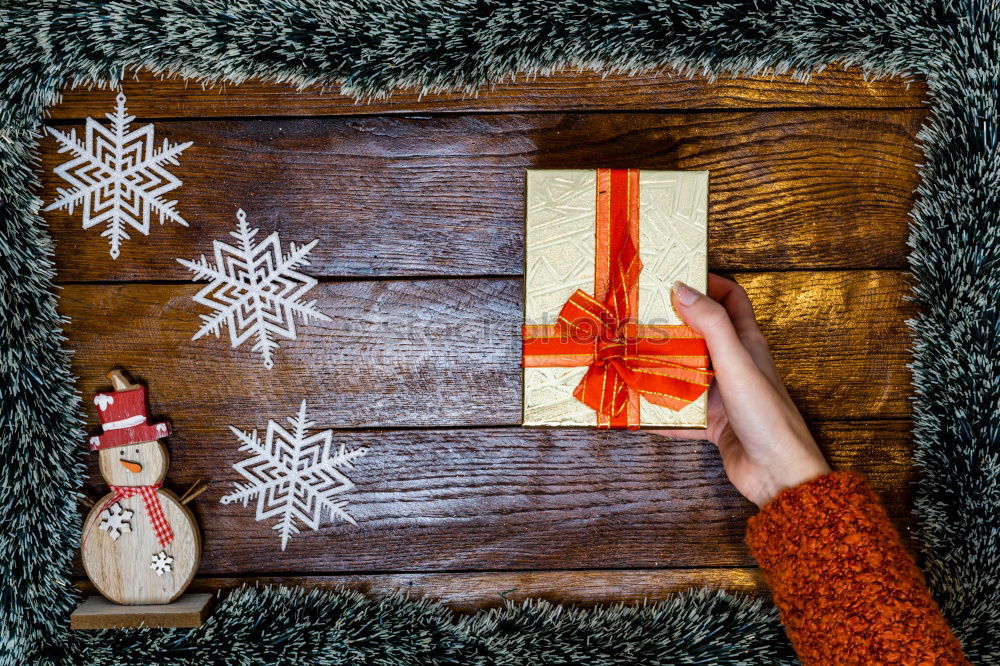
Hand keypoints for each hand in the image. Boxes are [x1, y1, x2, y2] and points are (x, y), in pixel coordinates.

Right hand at [654, 274, 829, 506]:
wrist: (778, 473)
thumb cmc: (766, 415)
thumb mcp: (736, 362)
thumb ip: (711, 325)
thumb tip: (681, 288)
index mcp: (747, 343)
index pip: (731, 299)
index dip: (708, 283)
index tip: (675, 277)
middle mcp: (734, 364)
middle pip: (701, 334)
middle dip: (672, 324)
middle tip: (638, 316)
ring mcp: (723, 394)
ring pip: (686, 371)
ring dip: (660, 366)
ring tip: (628, 356)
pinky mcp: (712, 422)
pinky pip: (680, 410)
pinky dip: (660, 409)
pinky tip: (636, 407)